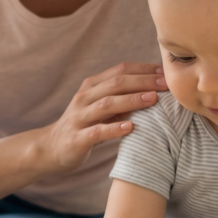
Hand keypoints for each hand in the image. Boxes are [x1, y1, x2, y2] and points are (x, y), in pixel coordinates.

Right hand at [37, 63, 165, 172]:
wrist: (51, 148)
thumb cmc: (84, 126)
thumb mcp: (101, 108)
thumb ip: (121, 98)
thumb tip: (154, 90)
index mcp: (92, 86)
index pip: (120, 70)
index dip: (143, 69)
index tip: (165, 72)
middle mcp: (84, 98)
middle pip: (115, 83)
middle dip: (142, 82)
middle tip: (165, 84)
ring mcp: (79, 117)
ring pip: (107, 104)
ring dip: (132, 100)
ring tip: (153, 99)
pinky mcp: (77, 138)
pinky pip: (97, 131)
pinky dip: (114, 128)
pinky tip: (131, 127)